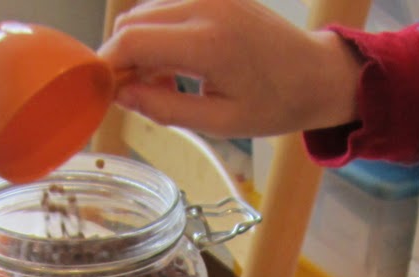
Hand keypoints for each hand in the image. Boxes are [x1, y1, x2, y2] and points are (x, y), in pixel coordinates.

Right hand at [99, 0, 360, 137]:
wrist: (317, 74)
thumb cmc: (277, 103)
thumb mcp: (220, 122)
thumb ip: (165, 108)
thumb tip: (121, 95)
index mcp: (208, 43)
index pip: (131, 40)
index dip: (106, 66)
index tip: (101, 92)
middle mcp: (206, 7)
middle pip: (131, 22)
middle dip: (120, 58)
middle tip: (132, 95)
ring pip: (144, 13)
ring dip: (139, 48)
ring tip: (161, 84)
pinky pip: (166, 8)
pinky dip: (158, 36)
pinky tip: (175, 66)